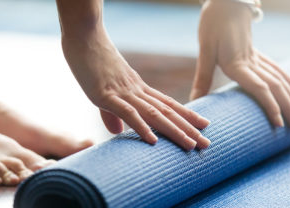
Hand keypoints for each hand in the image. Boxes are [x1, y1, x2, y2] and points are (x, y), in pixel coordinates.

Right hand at [61, 31, 210, 150]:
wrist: (83, 35)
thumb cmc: (91, 60)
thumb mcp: (102, 90)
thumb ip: (111, 113)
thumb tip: (118, 132)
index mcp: (137, 88)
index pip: (167, 103)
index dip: (186, 115)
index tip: (203, 125)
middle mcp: (136, 90)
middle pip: (167, 111)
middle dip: (188, 128)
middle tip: (206, 144)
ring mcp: (123, 92)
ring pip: (154, 114)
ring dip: (174, 130)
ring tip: (191, 144)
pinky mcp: (106, 94)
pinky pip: (128, 112)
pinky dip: (142, 127)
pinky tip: (153, 140)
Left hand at [190, 0, 289, 128]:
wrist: (226, 2)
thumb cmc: (213, 25)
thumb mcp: (205, 50)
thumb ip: (203, 77)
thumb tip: (194, 101)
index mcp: (238, 64)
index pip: (259, 88)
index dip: (270, 106)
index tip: (279, 124)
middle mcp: (252, 62)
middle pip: (275, 87)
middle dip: (288, 108)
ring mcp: (257, 57)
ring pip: (280, 79)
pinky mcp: (257, 53)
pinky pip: (277, 69)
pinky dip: (289, 80)